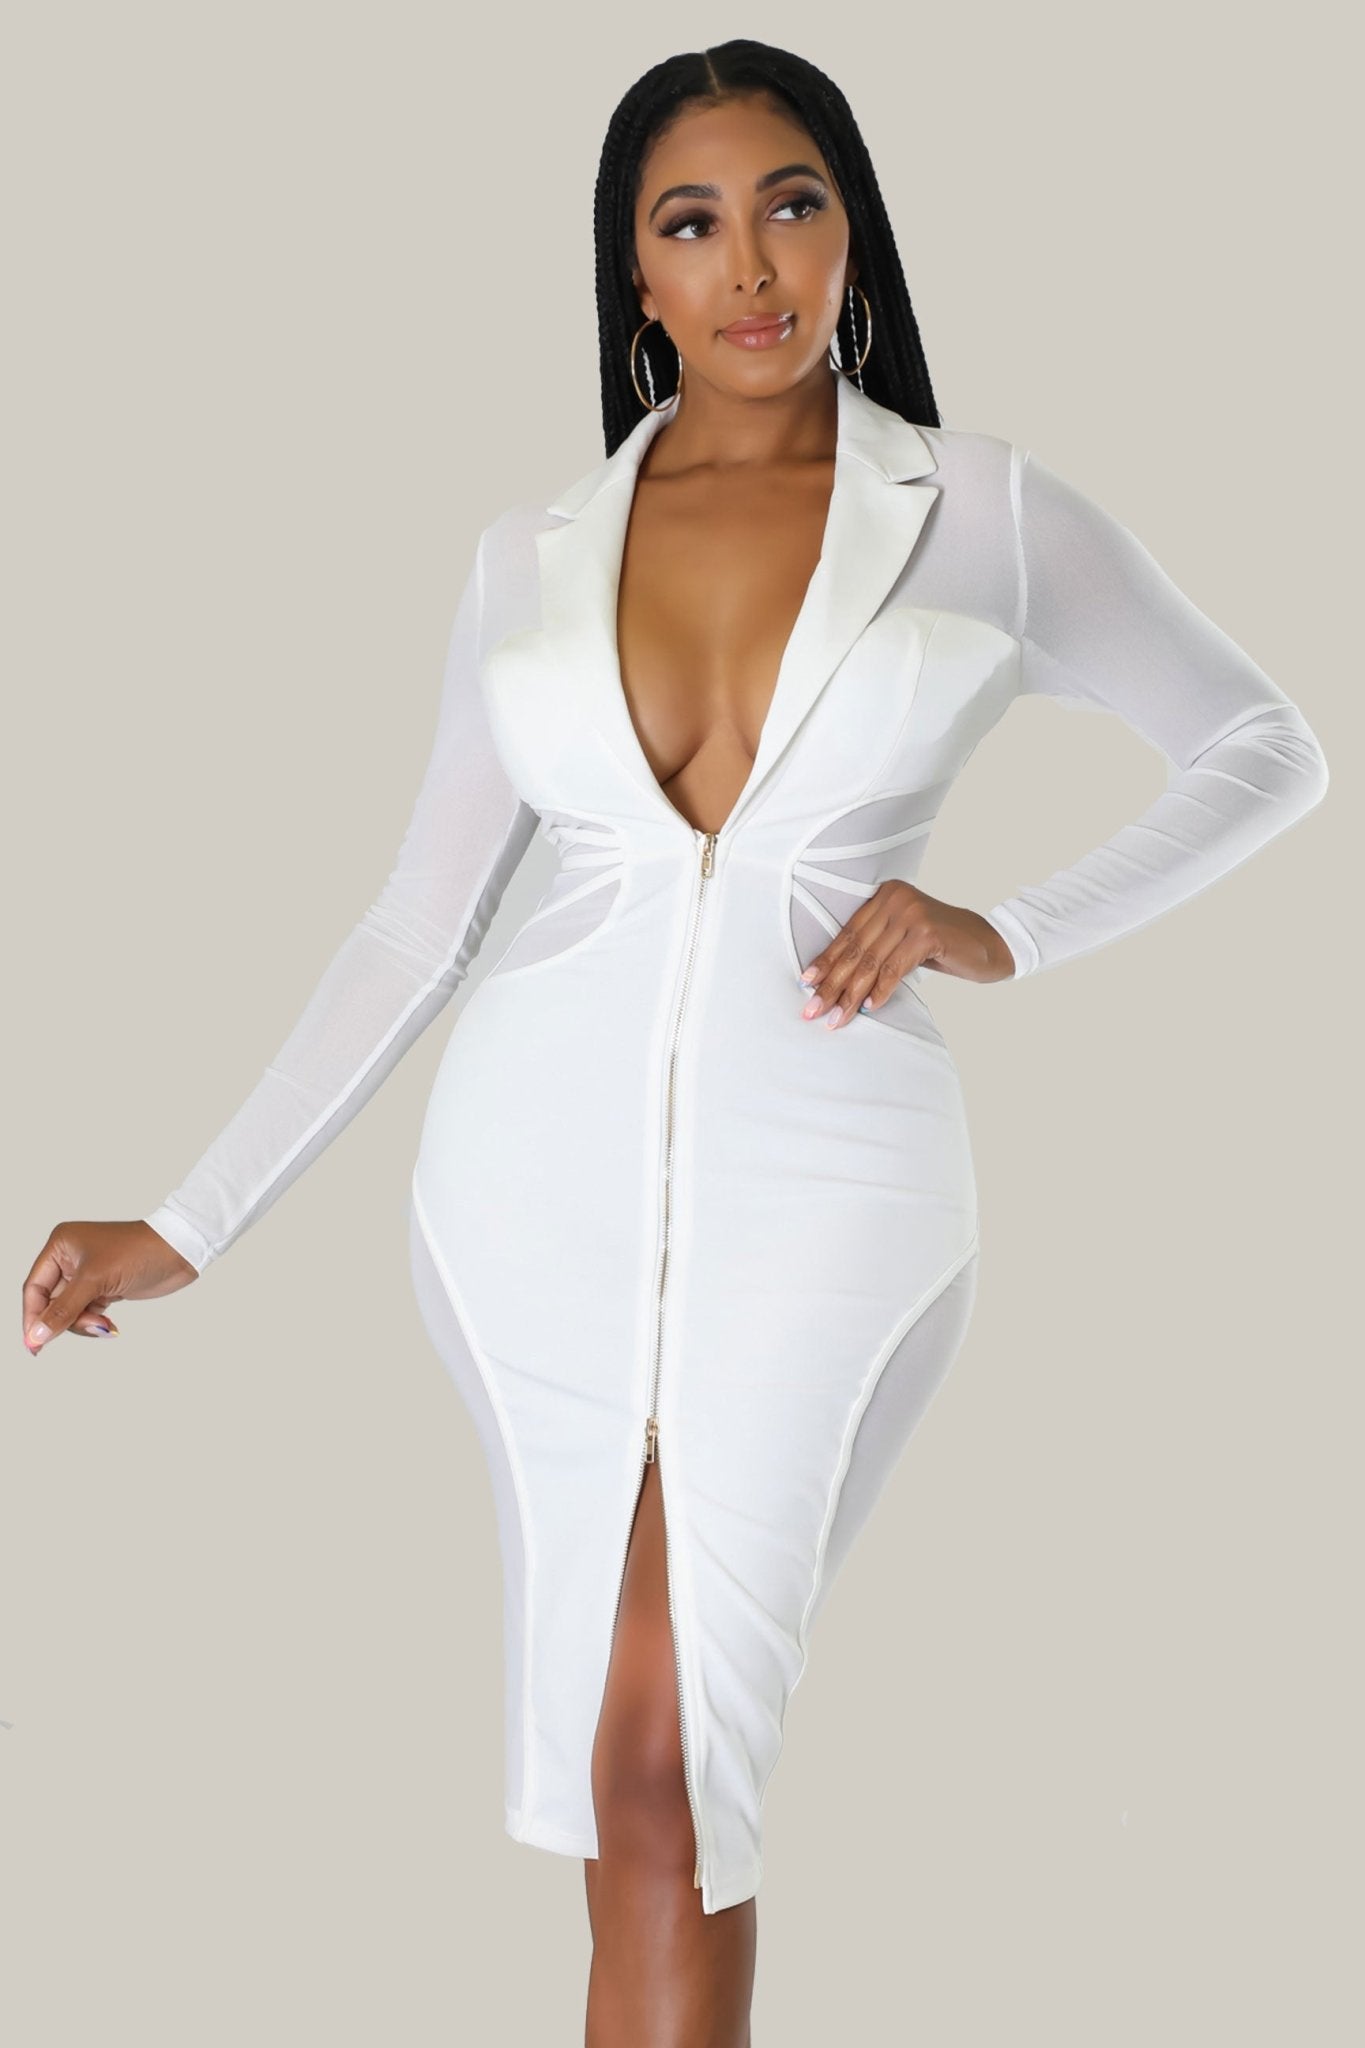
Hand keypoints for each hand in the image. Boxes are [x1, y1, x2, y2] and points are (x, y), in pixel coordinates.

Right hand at [22, 1220, 198, 1354]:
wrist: (179, 1251)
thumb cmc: (139, 1252)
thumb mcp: (96, 1281)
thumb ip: (63, 1309)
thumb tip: (36, 1335)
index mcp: (61, 1245)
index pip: (35, 1287)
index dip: (32, 1317)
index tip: (35, 1345)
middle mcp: (70, 1258)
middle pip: (51, 1303)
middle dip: (67, 1320)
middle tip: (90, 1326)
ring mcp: (87, 1274)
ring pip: (68, 1312)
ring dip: (84, 1323)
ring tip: (104, 1325)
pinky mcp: (103, 1288)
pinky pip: (86, 1313)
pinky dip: (95, 1323)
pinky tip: (110, 1327)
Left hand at [798, 881, 1014, 1027]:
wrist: (989, 944)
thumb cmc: (943, 946)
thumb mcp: (904, 939)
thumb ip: (875, 947)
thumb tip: (833, 979)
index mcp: (885, 895)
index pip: (848, 934)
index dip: (825, 962)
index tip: (806, 986)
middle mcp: (896, 899)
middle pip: (856, 949)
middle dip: (832, 984)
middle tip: (813, 1010)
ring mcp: (912, 914)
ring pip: (871, 962)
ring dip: (851, 995)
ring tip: (837, 1018)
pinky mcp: (928, 933)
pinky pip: (895, 968)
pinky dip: (881, 990)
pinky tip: (870, 1008)